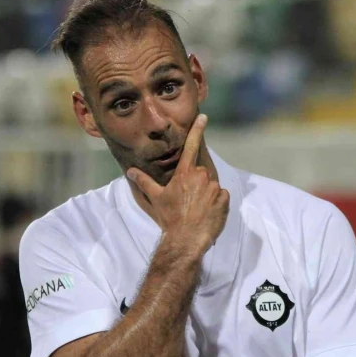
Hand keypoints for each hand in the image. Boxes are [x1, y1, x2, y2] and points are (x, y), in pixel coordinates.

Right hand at [126, 114, 229, 254]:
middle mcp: (201, 177)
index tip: (204, 117)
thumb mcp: (156, 199)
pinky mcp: (224, 200)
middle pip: (200, 173)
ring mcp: (214, 188)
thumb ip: (144, 182)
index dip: (197, 130)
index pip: (191, 146)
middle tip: (186, 200)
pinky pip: (221, 197)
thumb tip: (130, 171)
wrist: (186, 239)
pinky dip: (217, 203)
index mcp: (184, 173)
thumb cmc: (170, 217)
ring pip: (211, 186)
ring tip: (196, 210)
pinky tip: (207, 213)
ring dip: (206, 194)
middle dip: (196, 183)